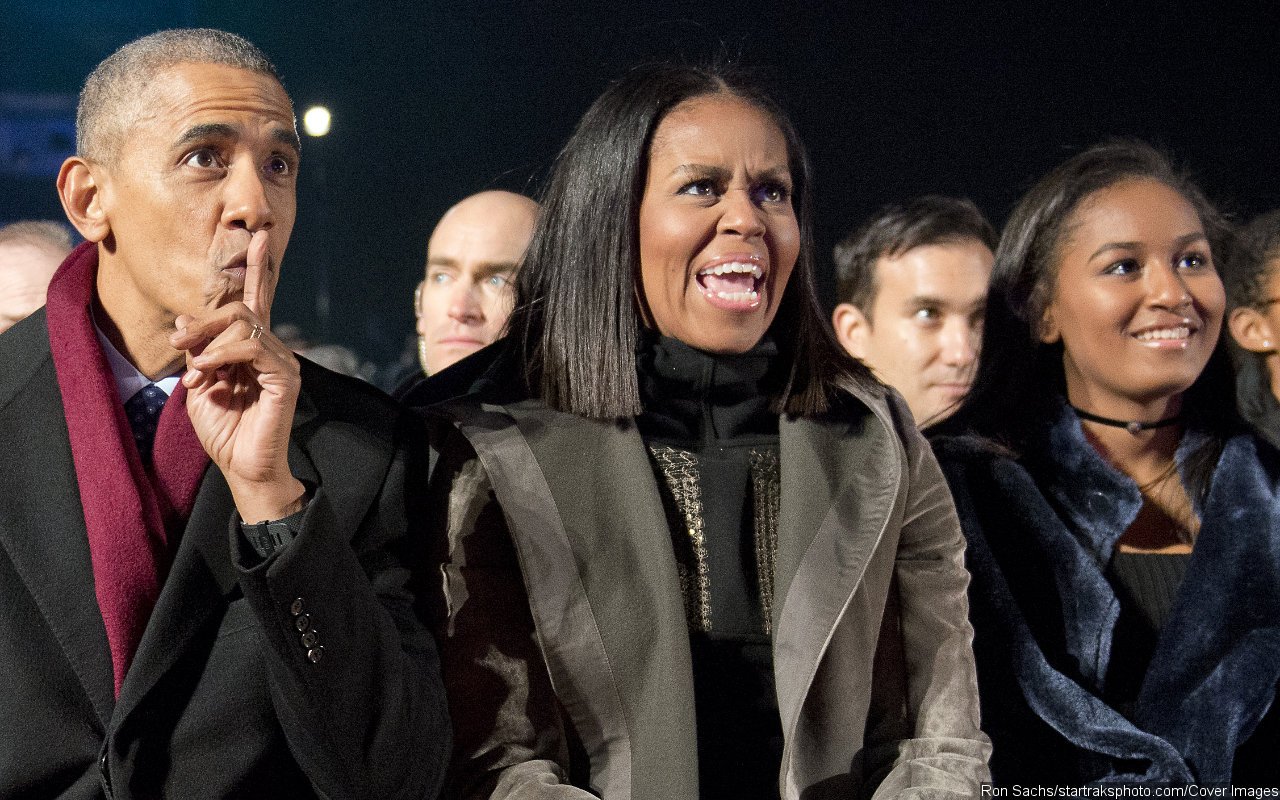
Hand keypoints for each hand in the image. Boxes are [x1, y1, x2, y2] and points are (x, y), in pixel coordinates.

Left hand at [171, 230, 304, 522]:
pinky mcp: (286, 378)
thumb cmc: (224, 430)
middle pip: (241, 308)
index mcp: (251, 348)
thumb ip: (197, 353)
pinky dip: (224, 354)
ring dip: (210, 342)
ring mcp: (281, 362)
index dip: (257, 268)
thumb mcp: (199, 385)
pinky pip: (254, 347)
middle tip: (180, 343)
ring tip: (195, 370)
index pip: (254, 300)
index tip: (257, 237)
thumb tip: (187, 325)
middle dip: (205, 320)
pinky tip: (209, 373)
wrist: (243, 468)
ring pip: (245, 324)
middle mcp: (271, 349)